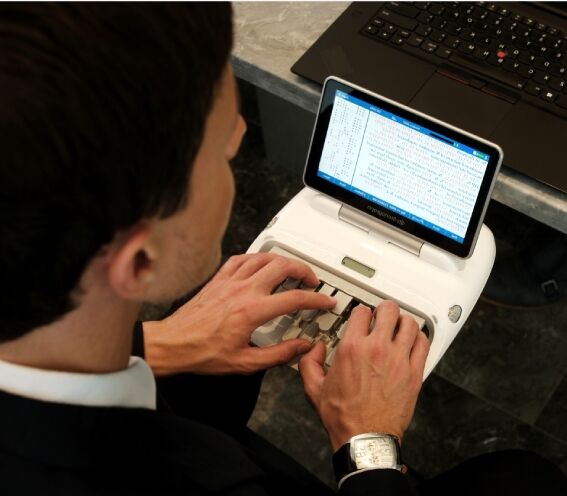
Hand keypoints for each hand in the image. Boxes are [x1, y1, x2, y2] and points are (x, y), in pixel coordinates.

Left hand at [143, 253, 335, 375]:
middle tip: (311, 280)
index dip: (316, 299)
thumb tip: (300, 348)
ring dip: (283, 260)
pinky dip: (257, 258)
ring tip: (292, 269)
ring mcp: (230, 282)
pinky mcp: (218, 280)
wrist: (173, 344)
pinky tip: (260, 264)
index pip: (295, 299)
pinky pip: (241, 259)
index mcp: (252, 311)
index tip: (324, 302)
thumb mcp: (246, 363)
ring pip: (263, 258)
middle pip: (282, 267)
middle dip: (303, 270)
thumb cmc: (202, 352)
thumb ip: (279, 354)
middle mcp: (243, 291)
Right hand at [299, 301, 428, 451]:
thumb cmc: (343, 416)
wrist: (364, 437)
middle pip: (389, 310)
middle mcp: (376, 349)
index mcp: (352, 348)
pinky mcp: (414, 373)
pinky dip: (419, 338)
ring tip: (398, 325)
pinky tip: (412, 341)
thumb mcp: (314, 388)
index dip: (361, 311)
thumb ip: (309, 362)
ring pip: (409, 323)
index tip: (362, 316)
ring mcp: (398, 360)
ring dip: (403, 321)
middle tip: (383, 314)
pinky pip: (423, 344)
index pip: (361, 312)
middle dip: (384, 309)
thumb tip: (314, 349)